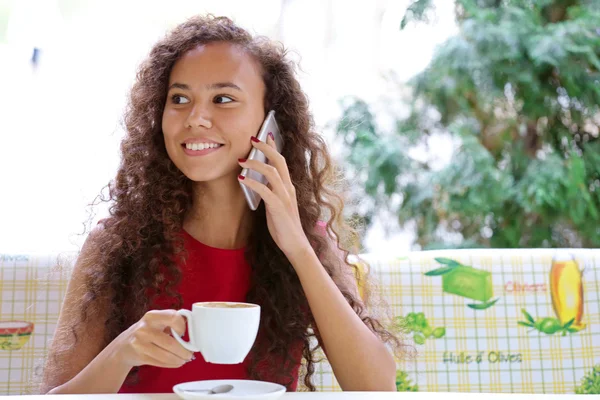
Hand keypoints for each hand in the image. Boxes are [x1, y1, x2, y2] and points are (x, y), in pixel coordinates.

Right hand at [114, 310, 193, 368]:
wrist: (123, 347)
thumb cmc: (146, 332)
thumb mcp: (156, 321)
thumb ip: (171, 321)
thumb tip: (192, 328)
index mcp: (152, 316)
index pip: (173, 317)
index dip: (182, 326)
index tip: (184, 333)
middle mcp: (144, 328)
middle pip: (170, 342)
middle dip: (183, 350)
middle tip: (190, 354)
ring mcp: (140, 343)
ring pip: (165, 355)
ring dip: (178, 359)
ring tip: (184, 360)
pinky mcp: (140, 356)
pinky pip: (159, 362)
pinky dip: (171, 364)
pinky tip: (176, 363)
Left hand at [238, 134, 311, 259]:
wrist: (296, 245)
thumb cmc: (285, 227)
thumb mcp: (277, 206)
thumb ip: (271, 193)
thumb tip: (259, 182)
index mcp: (288, 187)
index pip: (282, 161)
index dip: (274, 147)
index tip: (265, 135)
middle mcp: (288, 189)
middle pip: (279, 161)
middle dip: (265, 148)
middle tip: (252, 139)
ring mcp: (285, 197)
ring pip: (272, 172)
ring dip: (255, 164)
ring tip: (241, 161)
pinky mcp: (278, 207)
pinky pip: (265, 190)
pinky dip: (252, 182)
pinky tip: (241, 179)